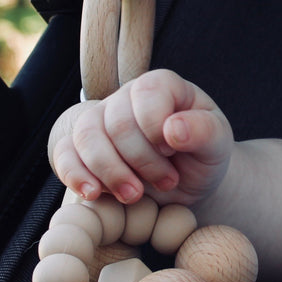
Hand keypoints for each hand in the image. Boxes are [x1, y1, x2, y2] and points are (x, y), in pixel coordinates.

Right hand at [48, 69, 232, 205]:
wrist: (188, 184)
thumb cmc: (203, 156)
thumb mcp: (217, 143)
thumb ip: (203, 130)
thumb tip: (173, 129)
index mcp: (162, 85)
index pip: (146, 92)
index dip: (156, 127)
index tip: (173, 151)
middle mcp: (126, 97)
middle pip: (115, 121)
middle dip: (140, 160)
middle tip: (167, 182)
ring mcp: (101, 121)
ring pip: (85, 136)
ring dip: (110, 172)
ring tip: (135, 196)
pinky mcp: (83, 149)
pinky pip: (64, 154)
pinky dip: (75, 175)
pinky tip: (94, 194)